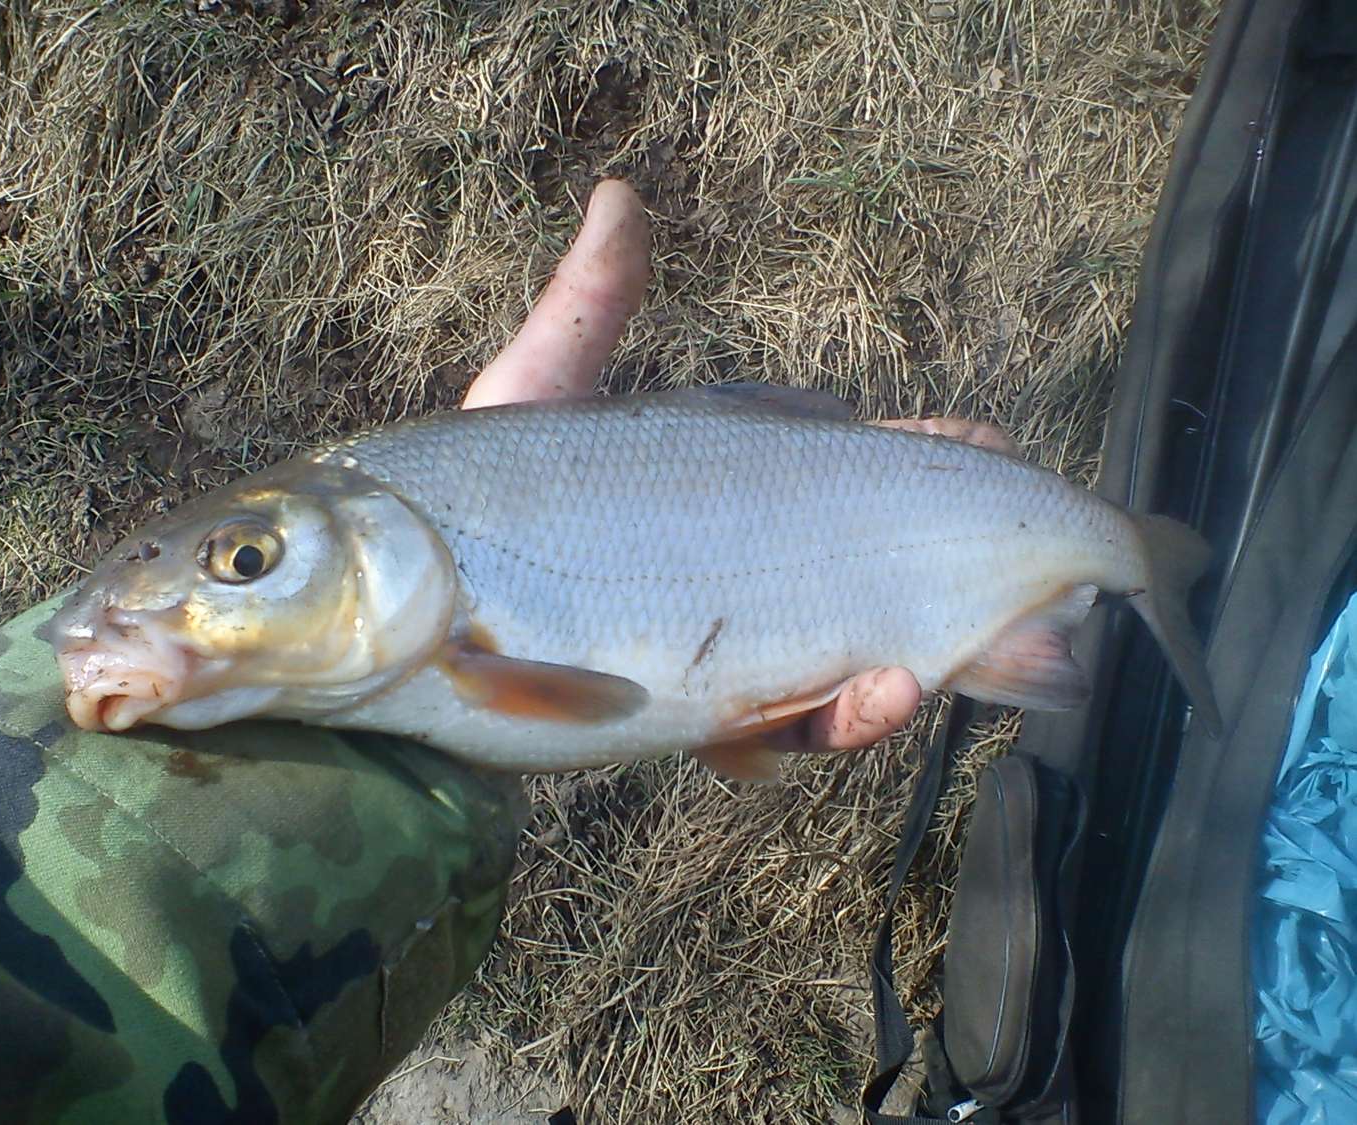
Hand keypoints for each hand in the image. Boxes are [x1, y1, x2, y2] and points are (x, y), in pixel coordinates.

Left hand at [464, 179, 1016, 751]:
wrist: (404, 627)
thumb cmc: (469, 501)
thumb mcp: (538, 394)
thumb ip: (593, 310)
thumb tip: (619, 196)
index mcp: (726, 491)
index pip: (849, 478)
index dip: (928, 467)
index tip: (988, 444)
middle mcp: (740, 574)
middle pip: (876, 579)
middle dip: (963, 580)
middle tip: (1047, 573)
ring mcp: (724, 650)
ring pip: (855, 662)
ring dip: (923, 663)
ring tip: (981, 657)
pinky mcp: (695, 718)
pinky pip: (785, 733)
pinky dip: (837, 720)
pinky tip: (873, 693)